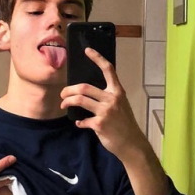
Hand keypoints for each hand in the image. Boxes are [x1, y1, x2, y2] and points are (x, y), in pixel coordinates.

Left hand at [60, 49, 169, 194]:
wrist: (131, 143)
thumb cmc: (124, 124)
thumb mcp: (121, 106)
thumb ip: (108, 98)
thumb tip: (90, 95)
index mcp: (117, 92)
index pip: (108, 69)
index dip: (97, 58)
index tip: (87, 50)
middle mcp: (112, 99)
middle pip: (84, 87)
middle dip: (69, 90)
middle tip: (63, 94)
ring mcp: (105, 111)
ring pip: (80, 100)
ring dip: (68, 102)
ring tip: (63, 104)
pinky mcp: (99, 124)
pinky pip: (83, 120)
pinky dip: (79, 122)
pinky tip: (79, 123)